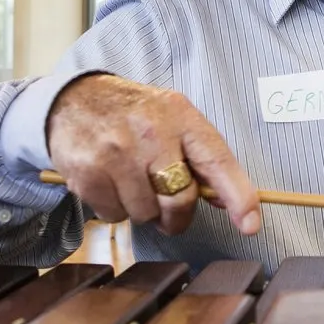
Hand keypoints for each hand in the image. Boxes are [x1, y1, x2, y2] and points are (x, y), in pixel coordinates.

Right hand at [45, 74, 260, 236]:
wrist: (73, 99)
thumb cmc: (131, 114)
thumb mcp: (172, 119)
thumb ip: (200, 156)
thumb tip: (228, 200)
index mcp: (180, 117)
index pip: (217, 161)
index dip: (239, 196)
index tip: (251, 224)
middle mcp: (151, 133)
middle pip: (179, 200)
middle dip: (176, 216)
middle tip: (166, 210)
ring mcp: (117, 153)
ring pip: (145, 213)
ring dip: (141, 209)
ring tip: (130, 183)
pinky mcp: (89, 172)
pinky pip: (114, 215)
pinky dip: (114, 208)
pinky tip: (109, 183)